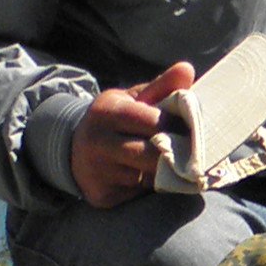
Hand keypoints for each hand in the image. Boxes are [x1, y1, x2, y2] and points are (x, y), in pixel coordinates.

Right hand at [72, 61, 197, 207]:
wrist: (72, 149)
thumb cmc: (115, 121)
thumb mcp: (132, 99)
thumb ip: (162, 86)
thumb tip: (187, 69)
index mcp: (107, 112)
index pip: (153, 121)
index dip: (176, 127)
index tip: (192, 130)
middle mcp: (98, 142)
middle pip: (152, 153)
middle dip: (176, 153)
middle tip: (193, 153)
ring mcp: (98, 171)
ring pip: (148, 176)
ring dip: (164, 172)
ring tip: (173, 164)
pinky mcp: (102, 196)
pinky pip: (138, 194)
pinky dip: (149, 187)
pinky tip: (148, 178)